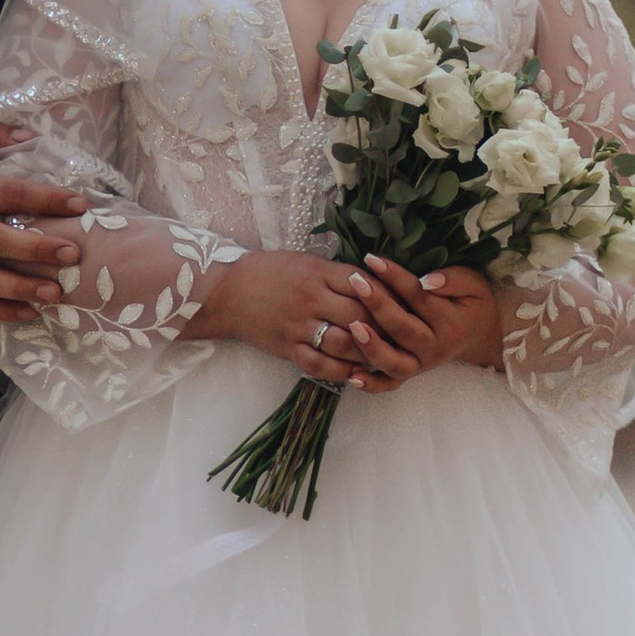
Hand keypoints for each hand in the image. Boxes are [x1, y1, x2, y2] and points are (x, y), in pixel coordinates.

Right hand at [197, 250, 389, 389]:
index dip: (389, 297)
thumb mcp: (306, 262)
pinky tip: (356, 373)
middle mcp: (311, 298)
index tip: (407, 305)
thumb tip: (376, 284)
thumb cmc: (271, 272)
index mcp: (318, 273)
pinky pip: (319, 364)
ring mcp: (298, 325)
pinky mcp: (287, 347)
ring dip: (367, 352)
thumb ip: (338, 274)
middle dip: (386, 328)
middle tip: (406, 336)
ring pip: (343, 343)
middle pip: (360, 316)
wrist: (227, 291)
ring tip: (387, 357)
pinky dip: (340, 371)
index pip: (365, 285)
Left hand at [356, 259, 505, 376]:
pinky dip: (372, 384)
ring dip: (372, 347)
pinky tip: (352, 376)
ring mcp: (421, 365)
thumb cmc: (473, 303)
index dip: (395, 277)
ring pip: (394, 362)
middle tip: (356, 281)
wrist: (480, 336)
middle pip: (403, 329)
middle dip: (378, 305)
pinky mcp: (410, 374)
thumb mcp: (473, 285)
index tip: (373, 260)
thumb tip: (427, 280)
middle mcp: (436, 348)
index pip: (418, 297)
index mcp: (452, 324)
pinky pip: (390, 384)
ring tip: (353, 326)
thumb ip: (453, 280)